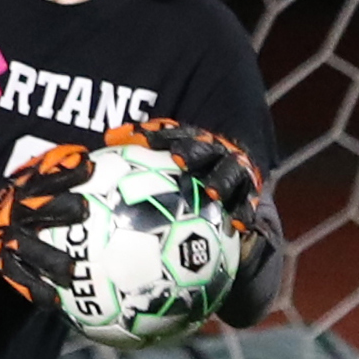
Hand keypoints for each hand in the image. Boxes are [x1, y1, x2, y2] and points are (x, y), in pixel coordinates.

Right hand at [0, 144, 92, 306]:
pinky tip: (54, 300)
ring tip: (70, 271)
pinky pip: (22, 280)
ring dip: (55, 260)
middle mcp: (17, 213)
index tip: (88, 167)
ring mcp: (9, 240)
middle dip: (65, 210)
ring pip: (36, 251)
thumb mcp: (17, 183)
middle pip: (44, 209)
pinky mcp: (1, 263)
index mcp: (22, 192)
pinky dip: (39, 292)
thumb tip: (82, 159)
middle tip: (84, 212)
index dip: (67, 171)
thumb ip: (45, 175)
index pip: (47, 177)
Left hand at [104, 118, 263, 233]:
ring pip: (229, 174)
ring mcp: (234, 170)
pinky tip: (237, 224)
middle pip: (204, 150)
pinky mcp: (249, 190)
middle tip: (178, 160)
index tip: (146, 141)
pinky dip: (244, 211)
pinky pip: (248, 202)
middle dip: (193, 153)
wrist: (237, 164)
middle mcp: (215, 151)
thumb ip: (141, 142)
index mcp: (194, 140)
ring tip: (213, 193)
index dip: (161, 136)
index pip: (175, 134)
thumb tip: (109, 137)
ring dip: (220, 182)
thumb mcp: (169, 148)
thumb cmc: (192, 161)